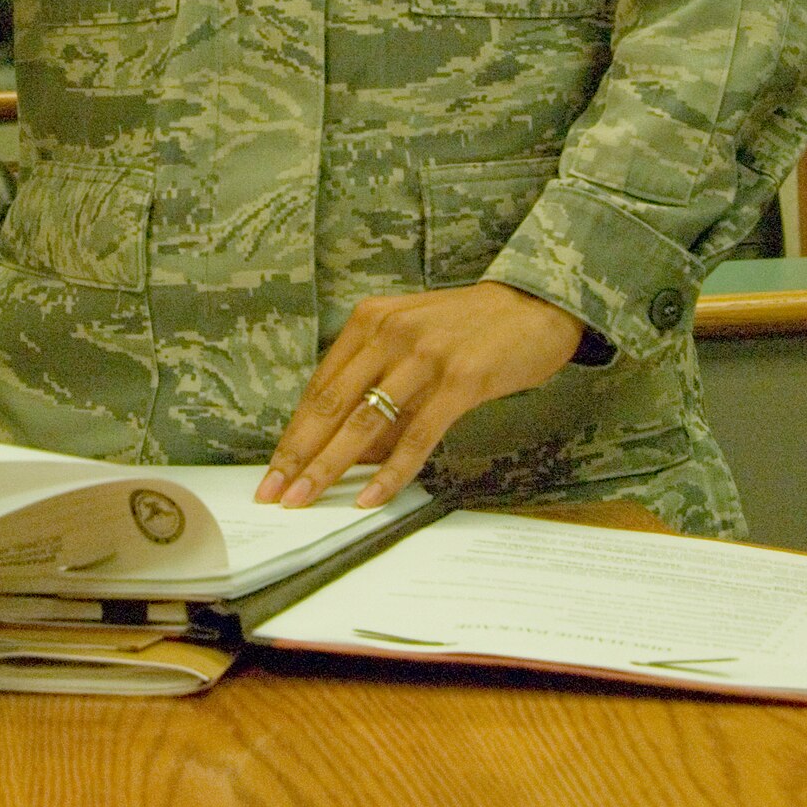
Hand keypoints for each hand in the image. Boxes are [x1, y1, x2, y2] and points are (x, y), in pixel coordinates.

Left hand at [255, 281, 583, 509]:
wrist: (534, 307)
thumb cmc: (469, 328)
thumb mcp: (411, 340)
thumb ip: (377, 384)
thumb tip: (347, 449)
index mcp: (370, 321)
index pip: (320, 387)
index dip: (294, 433)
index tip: (272, 470)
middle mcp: (389, 333)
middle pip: (331, 405)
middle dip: (298, 455)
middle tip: (274, 494)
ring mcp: (424, 356)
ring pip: (365, 421)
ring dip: (331, 466)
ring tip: (306, 498)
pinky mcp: (460, 380)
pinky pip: (417, 435)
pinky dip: (391, 471)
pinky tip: (371, 497)